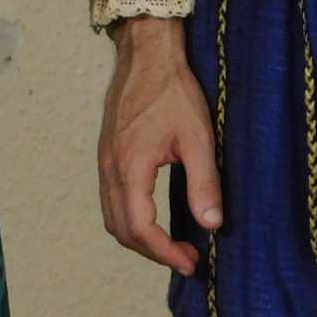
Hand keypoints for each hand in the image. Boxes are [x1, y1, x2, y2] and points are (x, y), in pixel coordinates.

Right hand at [98, 16, 221, 274]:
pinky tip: (155, 219)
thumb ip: (204, 183)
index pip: (141, 228)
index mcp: (130, 167)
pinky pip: (112, 201)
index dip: (165, 252)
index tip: (191, 263)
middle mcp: (110, 169)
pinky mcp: (107, 156)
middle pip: (122, 230)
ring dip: (140, 239)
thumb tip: (211, 225)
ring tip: (172, 245)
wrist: (146, 53)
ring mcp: (105, 163)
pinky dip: (131, 220)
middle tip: (187, 259)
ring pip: (113, 219)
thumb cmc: (173, 89)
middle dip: (153, 252)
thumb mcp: (198, 137)